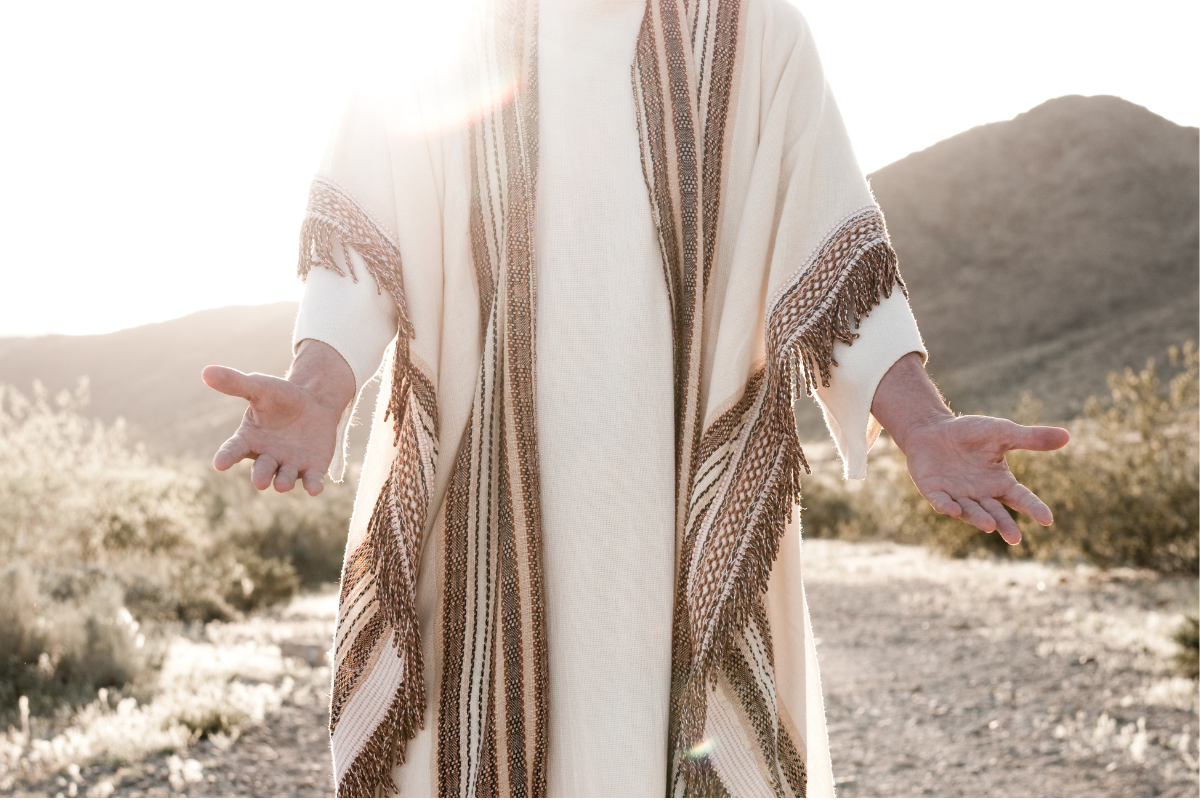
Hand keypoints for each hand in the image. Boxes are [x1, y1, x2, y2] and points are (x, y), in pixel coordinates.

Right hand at [201, 340, 354, 494]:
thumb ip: (235, 383)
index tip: (219, 464)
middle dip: (261, 476)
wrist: (314, 403)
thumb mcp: (260, 388)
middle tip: (260, 481)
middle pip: (262, 470)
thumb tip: (206, 371)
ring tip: (281, 485)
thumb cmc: (281, 398)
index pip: (234, 450)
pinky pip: (312, 480)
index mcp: (249, 440)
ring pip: (285, 478)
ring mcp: (290, 465)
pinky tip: (315, 489)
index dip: (226, 457)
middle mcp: (267, 457)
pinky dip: (313, 485)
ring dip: (284, 482)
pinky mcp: (312, 468)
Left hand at [899, 415, 1068, 543]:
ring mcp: (957, 495)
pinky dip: (947, 506)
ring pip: (970, 511)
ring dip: (978, 518)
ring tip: (989, 526)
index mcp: (999, 483)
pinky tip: (953, 510)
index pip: (1021, 498)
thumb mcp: (1002, 433)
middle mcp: (980, 495)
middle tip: (1014, 538)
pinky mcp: (934, 491)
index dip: (1033, 508)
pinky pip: (941, 501)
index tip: (1047, 520)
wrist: (932, 429)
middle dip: (1004, 525)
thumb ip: (1030, 438)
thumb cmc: (969, 433)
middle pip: (996, 513)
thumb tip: (1067, 436)